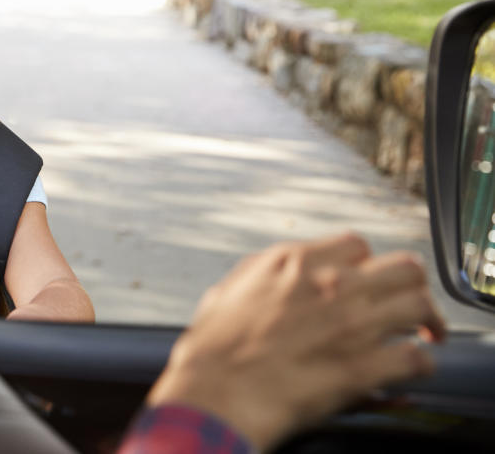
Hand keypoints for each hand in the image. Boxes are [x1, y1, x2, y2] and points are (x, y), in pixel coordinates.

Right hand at [147, 232, 444, 451]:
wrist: (214, 392)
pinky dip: (419, 365)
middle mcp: (331, 286)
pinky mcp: (363, 369)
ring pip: (420, 305)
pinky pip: (416, 359)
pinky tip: (408, 369)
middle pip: (404, 268)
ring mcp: (351, 325)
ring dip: (425, 322)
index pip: (357, 245)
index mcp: (295, 263)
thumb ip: (265, 276)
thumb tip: (278, 279)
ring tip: (422, 335)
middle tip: (407, 305)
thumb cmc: (213, 350)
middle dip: (410, 287)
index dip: (366, 265)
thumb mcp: (229, 290)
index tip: (366, 282)